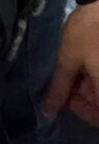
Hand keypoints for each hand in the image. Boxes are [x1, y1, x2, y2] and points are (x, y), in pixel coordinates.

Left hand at [43, 0, 98, 125]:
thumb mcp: (68, 59)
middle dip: (83, 94)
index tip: (66, 96)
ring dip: (89, 83)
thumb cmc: (87, 32)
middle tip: (66, 77)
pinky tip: (84, 60)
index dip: (83, 112)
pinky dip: (95, 73)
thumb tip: (48, 110)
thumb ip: (59, 88)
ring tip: (73, 65)